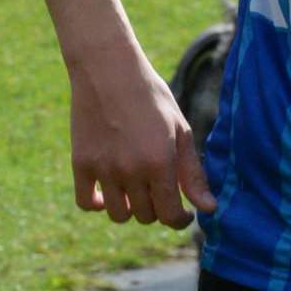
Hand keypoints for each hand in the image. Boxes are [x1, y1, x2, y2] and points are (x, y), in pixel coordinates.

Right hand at [69, 47, 215, 228]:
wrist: (109, 70)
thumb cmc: (151, 96)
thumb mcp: (179, 128)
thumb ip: (192, 172)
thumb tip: (209, 208)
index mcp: (160, 162)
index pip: (169, 215)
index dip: (180, 220)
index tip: (184, 214)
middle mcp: (131, 171)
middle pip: (145, 216)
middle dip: (158, 208)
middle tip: (160, 187)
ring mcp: (103, 169)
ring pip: (118, 214)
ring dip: (131, 207)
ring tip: (138, 186)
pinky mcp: (81, 164)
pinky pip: (86, 204)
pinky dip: (98, 204)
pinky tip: (109, 192)